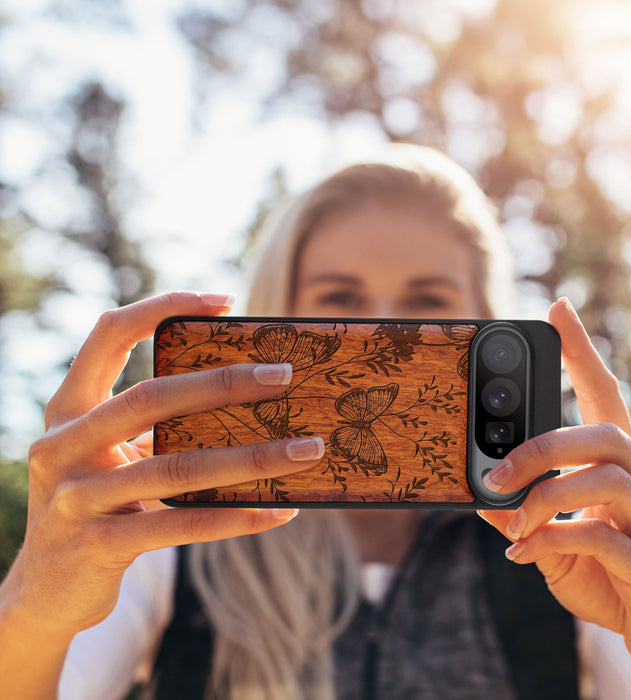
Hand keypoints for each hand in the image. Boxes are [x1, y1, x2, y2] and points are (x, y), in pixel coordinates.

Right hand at [3, 292, 324, 639]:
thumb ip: (155, 426)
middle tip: (285, 375)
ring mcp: (76, 498)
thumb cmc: (98, 503)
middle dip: (224, 383)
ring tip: (307, 450)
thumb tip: (247, 398)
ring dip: (253, 457)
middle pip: (151, 397)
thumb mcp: (112, 455)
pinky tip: (280, 511)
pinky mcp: (99, 546)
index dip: (162, 307)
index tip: (224, 300)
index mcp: (68, 409)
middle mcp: (62, 446)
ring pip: (178, 467)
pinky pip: (182, 525)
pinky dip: (237, 517)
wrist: (46, 590)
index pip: (108, 334)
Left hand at [478, 298, 630, 691]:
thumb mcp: (553, 540)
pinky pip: (604, 538)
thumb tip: (480, 496)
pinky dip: (554, 540)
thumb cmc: (609, 576)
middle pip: (604, 434)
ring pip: (606, 479)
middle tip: (495, 472)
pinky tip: (524, 554)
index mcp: (622, 468)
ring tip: (512, 522)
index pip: (605, 395)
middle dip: (541, 447)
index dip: (582, 352)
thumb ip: (523, 515)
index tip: (558, 309)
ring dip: (545, 497)